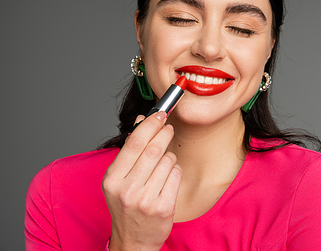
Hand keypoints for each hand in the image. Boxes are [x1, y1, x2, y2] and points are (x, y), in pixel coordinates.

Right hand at [102, 111, 181, 250]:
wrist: (133, 240)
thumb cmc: (126, 205)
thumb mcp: (119, 179)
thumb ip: (130, 150)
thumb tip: (142, 119)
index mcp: (112, 179)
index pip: (134, 143)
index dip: (150, 124)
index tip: (160, 114)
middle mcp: (127, 189)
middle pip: (153, 149)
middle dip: (164, 133)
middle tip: (168, 127)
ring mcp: (146, 200)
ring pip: (167, 161)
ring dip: (169, 156)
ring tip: (163, 163)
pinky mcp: (163, 207)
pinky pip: (176, 175)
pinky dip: (175, 170)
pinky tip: (167, 177)